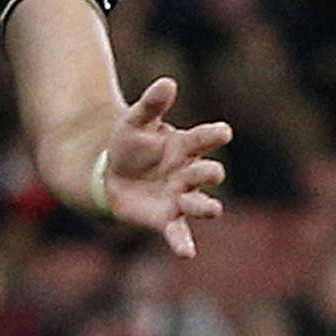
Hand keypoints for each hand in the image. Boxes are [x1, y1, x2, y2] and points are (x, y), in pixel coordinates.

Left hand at [98, 78, 231, 258]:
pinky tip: (188, 253)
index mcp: (185, 146)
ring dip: (205, 206)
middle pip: (204, 173)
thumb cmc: (131, 144)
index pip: (203, 139)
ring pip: (197, 203)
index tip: (224, 132)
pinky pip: (177, 232)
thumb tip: (167, 82)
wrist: (112, 174)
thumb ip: (152, 104)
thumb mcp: (136, 121)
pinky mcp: (166, 219)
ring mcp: (179, 197)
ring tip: (214, 210)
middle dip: (209, 173)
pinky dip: (183, 243)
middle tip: (214, 172)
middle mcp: (188, 173)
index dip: (214, 135)